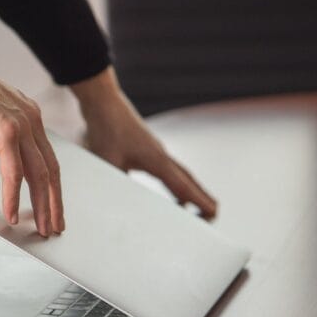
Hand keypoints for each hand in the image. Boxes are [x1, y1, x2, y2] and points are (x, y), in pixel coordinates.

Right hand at [0, 39, 62, 236]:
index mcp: (28, 116)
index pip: (48, 158)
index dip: (53, 186)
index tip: (54, 207)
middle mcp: (31, 120)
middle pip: (50, 169)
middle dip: (54, 202)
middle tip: (54, 227)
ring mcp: (21, 124)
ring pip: (39, 174)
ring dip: (41, 205)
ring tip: (41, 228)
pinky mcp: (5, 130)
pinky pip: (14, 172)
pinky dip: (13, 196)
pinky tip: (11, 214)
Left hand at [71, 68, 217, 218]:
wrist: (103, 102)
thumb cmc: (106, 129)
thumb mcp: (106, 162)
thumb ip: (115, 185)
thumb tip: (117, 204)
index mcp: (156, 160)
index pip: (183, 187)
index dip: (198, 202)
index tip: (213, 213)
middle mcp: (161, 156)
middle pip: (188, 181)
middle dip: (202, 198)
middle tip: (213, 214)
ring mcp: (156, 151)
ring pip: (181, 174)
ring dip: (190, 191)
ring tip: (196, 208)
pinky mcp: (148, 148)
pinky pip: (170, 170)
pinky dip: (177, 183)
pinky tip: (172, 190)